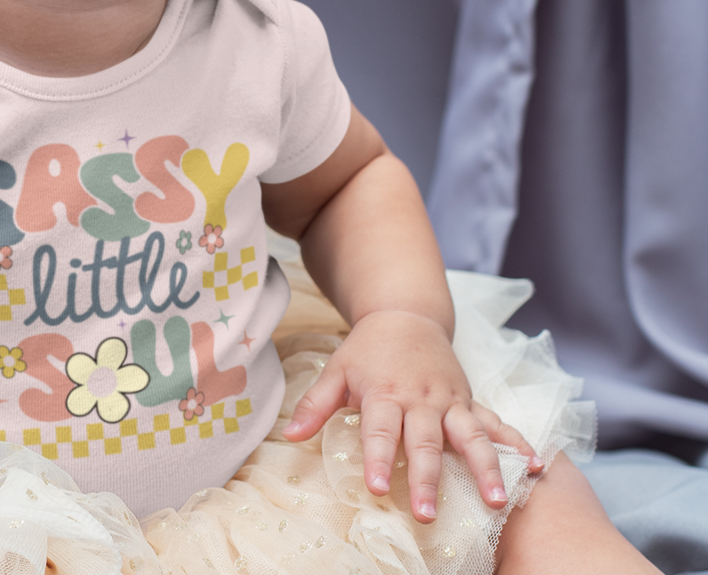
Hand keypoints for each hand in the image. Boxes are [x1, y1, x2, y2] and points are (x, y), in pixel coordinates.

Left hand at [280, 309, 541, 521]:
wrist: (405, 314)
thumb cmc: (368, 349)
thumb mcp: (337, 370)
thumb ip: (316, 404)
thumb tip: (290, 436)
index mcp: (386, 393)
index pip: (381, 430)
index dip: (379, 458)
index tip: (379, 487)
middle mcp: (421, 399)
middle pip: (425, 442)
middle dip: (427, 479)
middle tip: (427, 514)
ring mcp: (450, 401)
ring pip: (471, 436)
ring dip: (484, 468)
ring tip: (496, 501)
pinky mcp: (469, 401)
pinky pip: (497, 423)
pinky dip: (518, 444)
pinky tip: (538, 466)